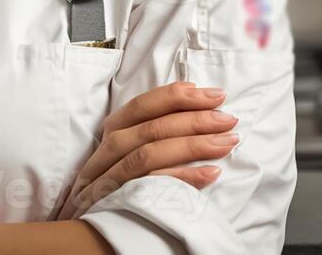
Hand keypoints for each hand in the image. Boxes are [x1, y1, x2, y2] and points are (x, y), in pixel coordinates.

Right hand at [60, 80, 238, 218]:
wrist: (92, 227)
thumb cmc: (119, 181)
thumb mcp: (130, 148)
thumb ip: (154, 129)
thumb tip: (198, 108)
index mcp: (114, 131)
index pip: (144, 105)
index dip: (178, 97)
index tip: (213, 95)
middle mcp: (110, 151)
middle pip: (152, 128)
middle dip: (195, 119)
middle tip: (229, 119)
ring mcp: (113, 178)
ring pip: (151, 153)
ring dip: (194, 145)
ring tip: (228, 142)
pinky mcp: (121, 202)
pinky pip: (154, 187)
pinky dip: (183, 178)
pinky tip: (211, 173)